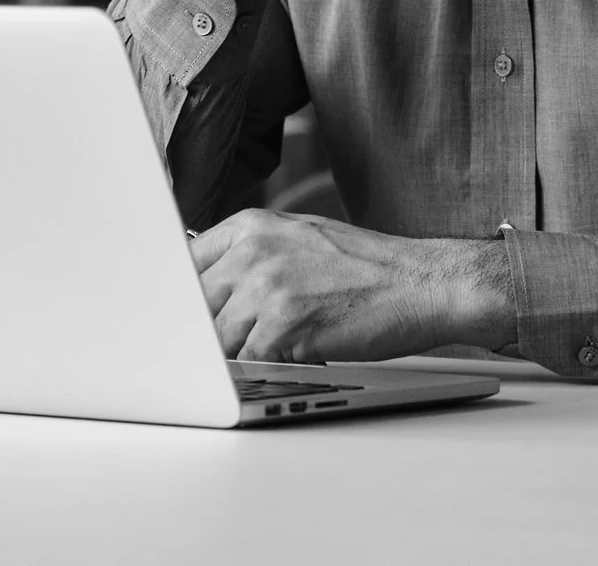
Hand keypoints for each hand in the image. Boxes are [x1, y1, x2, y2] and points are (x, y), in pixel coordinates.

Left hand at [190, 208, 512, 363]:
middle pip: (193, 307)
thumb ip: (247, 254)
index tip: (175, 320)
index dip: (179, 300)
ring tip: (272, 350)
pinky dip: (261, 371)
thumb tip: (201, 285)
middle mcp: (253, 251)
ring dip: (236, 355)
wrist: (422, 283)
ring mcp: (267, 287)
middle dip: (205, 334)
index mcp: (250, 225)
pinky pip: (246, 362)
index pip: (183, 265)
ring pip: (215, 340)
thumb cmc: (365, 267)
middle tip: (221, 348)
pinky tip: (289, 360)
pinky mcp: (285, 325)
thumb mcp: (298, 237)